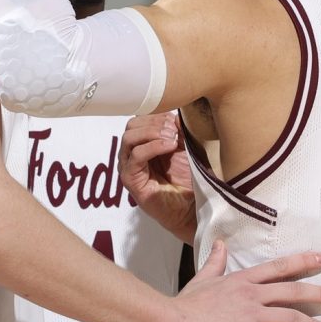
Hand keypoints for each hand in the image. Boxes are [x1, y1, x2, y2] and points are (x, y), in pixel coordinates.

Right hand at [119, 112, 196, 242]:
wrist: (192, 207)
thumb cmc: (187, 179)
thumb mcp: (184, 148)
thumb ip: (178, 131)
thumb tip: (175, 114)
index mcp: (142, 145)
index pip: (139, 120)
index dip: (156, 116)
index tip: (176, 122)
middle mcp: (131, 155)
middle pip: (131, 126)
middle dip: (154, 123)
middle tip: (174, 130)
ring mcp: (128, 167)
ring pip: (129, 138)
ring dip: (152, 133)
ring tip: (172, 139)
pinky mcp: (131, 180)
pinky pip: (136, 156)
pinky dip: (153, 146)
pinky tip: (170, 146)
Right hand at [171, 244, 320, 321]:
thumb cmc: (189, 302)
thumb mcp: (204, 277)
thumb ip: (216, 262)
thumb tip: (220, 243)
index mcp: (242, 279)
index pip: (278, 267)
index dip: (302, 262)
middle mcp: (252, 293)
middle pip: (293, 291)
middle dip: (319, 292)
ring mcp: (252, 314)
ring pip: (290, 317)